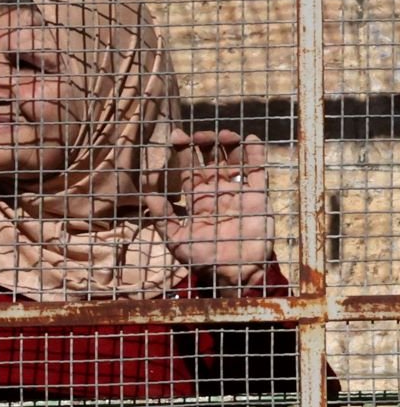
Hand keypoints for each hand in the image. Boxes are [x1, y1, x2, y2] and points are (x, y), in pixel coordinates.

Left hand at [140, 130, 273, 290]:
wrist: (235, 271)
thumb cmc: (203, 259)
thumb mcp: (178, 241)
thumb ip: (164, 218)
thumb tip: (147, 196)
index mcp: (198, 200)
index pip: (189, 169)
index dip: (184, 153)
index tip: (177, 136)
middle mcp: (217, 192)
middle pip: (211, 160)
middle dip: (205, 144)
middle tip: (199, 135)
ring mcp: (238, 192)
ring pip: (233, 160)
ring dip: (228, 145)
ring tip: (223, 135)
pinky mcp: (258, 195)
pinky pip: (257, 170)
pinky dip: (255, 154)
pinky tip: (250, 140)